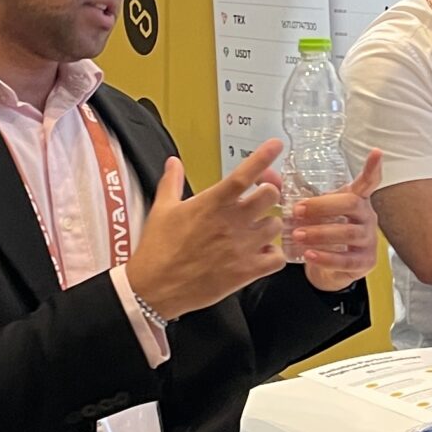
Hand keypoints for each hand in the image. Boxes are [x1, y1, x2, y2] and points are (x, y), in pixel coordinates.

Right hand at [126, 141, 286, 318]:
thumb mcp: (162, 210)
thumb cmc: (157, 248)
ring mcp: (242, 247)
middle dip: (270, 194)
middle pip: (271, 196)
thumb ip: (171, 182)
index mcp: (213, 203)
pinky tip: (261, 254)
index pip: (245, 173)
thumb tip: (173, 162)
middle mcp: (232, 222)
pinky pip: (277, 257)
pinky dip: (273, 254)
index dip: (264, 156)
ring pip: (277, 226)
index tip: (277, 144)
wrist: (155, 287)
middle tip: (262, 199)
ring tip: (256, 230)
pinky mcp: (247, 271)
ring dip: (270, 225)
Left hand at [290, 152, 382, 291]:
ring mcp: (368, 239)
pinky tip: (309, 255)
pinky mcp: (364, 262)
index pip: (368, 181)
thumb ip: (287, 192)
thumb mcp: (308, 211)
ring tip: (298, 235)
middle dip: (321, 206)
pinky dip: (326, 257)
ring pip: (348, 233)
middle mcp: (366, 216)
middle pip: (350, 203)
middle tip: (296, 211)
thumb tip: (264, 174)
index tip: (376, 152)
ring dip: (320, 233)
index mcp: (355, 199)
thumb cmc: (321, 231)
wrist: (330, 268)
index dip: (373, 167)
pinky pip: (346, 259)